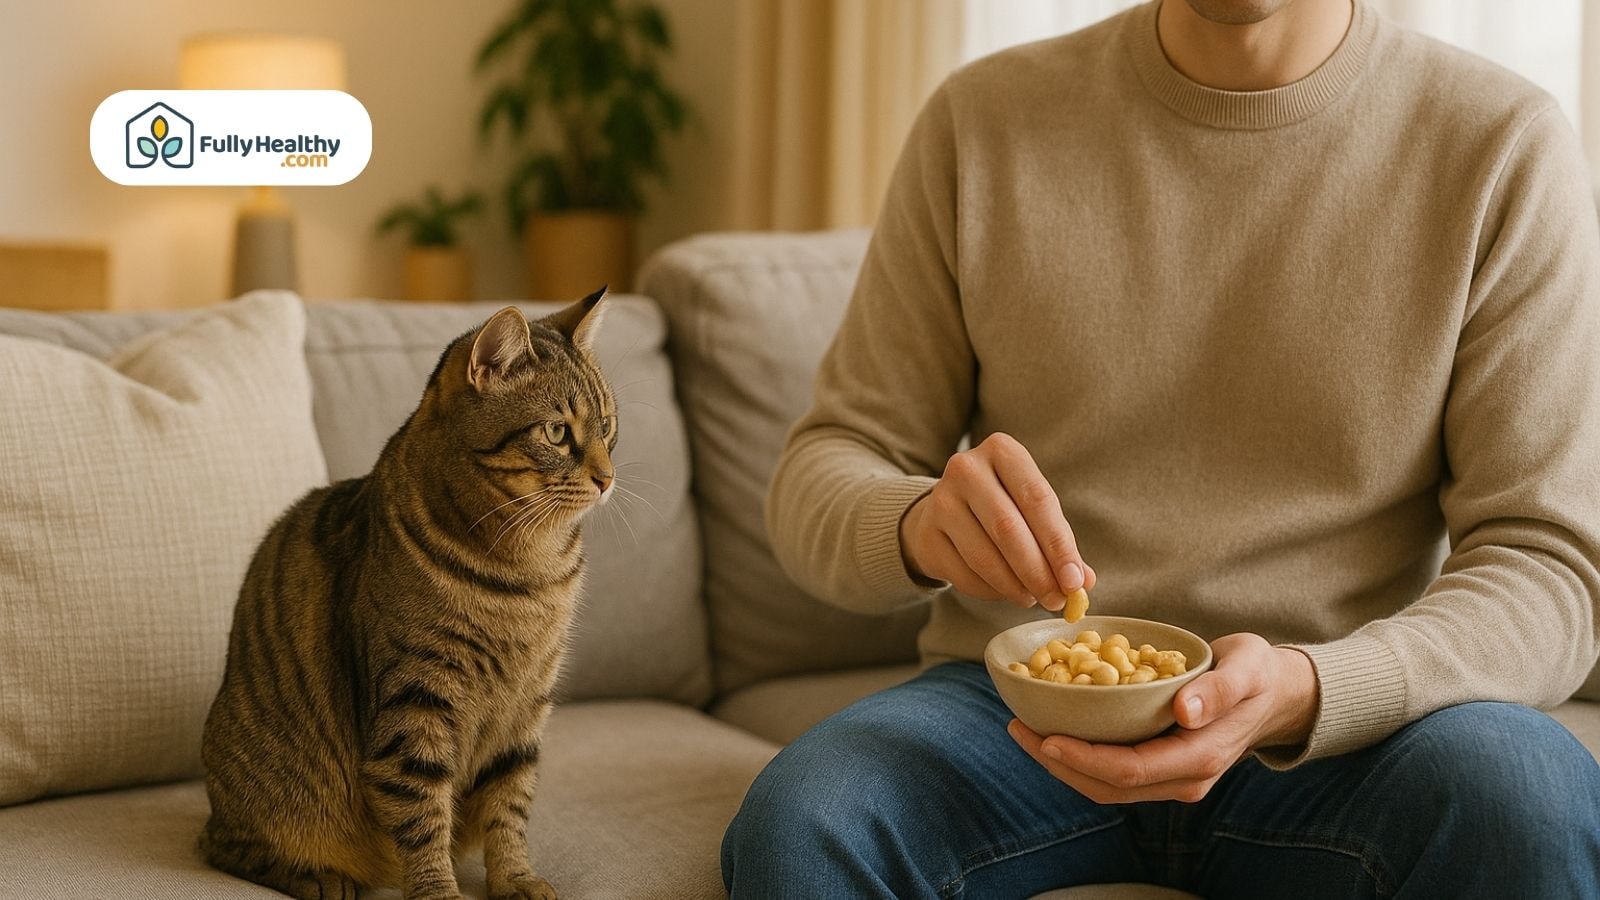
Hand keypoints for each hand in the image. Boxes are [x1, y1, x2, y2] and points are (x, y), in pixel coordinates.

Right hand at [898, 433, 1095, 610]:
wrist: (947, 511)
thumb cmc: (1002, 508)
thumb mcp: (1033, 512)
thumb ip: (1059, 542)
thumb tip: (1083, 581)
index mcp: (1002, 451)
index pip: (1038, 499)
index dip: (1059, 545)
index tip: (1074, 581)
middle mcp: (967, 468)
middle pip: (1008, 528)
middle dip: (1038, 572)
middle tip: (1057, 599)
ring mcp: (940, 500)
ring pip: (984, 555)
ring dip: (1014, 586)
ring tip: (1033, 598)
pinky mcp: (927, 534)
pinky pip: (963, 573)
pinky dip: (991, 591)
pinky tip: (1005, 592)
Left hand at [1007, 634, 1317, 802]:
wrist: (1274, 694)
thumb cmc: (1257, 674)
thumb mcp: (1248, 668)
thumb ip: (1221, 689)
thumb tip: (1186, 710)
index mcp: (1199, 757)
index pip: (1130, 771)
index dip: (1084, 759)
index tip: (1046, 737)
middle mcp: (1182, 778)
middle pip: (1108, 786)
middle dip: (1058, 763)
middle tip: (1018, 729)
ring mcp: (1170, 778)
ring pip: (1105, 786)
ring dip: (1061, 764)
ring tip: (1025, 730)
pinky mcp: (1160, 767)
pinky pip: (1111, 773)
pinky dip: (1078, 756)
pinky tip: (1052, 729)